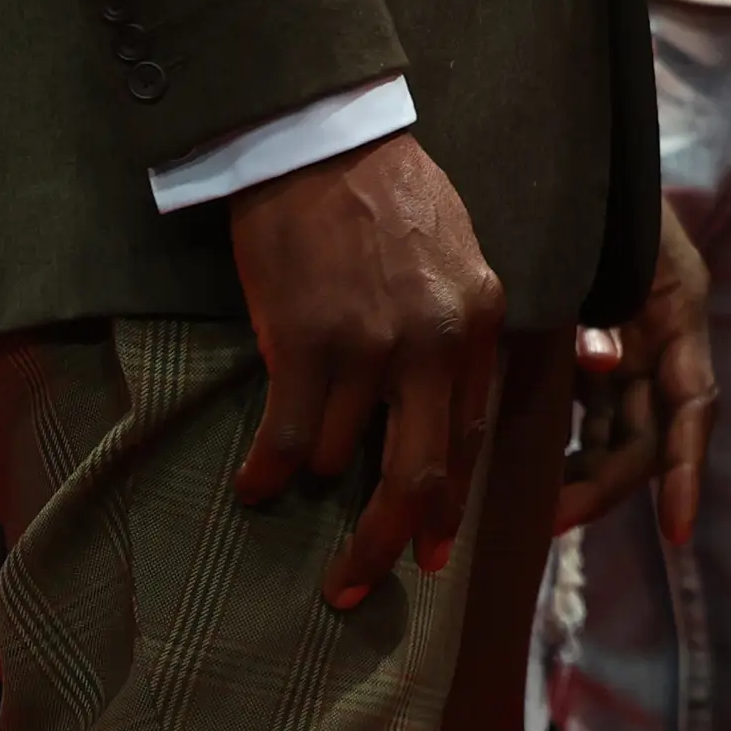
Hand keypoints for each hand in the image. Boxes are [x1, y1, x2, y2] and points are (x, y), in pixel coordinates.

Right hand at [228, 131, 502, 611]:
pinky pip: (290, 438)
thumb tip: (442, 417)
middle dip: (387, 545)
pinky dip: (267, 473)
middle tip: (357, 588)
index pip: (469, 438)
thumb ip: (456, 332)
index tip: (426, 554)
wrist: (324, 141)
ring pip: (341, 459)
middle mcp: (433, 341)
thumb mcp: (455, 256)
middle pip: (417, 475)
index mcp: (477, 320)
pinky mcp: (306, 340)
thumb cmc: (387, 196)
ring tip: (289, 482)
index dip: (445, 506)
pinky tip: (253, 485)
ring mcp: (370, 344)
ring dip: (312, 482)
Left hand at [551, 209, 714, 545]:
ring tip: (533, 511)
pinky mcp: (594, 348)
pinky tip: (523, 469)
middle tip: (550, 520)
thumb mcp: (605, 236)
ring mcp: (629, 345)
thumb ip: (601, 298)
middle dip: (606, 484)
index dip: (687, 469)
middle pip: (647, 434)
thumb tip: (602, 361)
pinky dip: (565, 443)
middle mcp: (661, 338)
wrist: (569, 147)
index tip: (677, 529)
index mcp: (678, 308)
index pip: (693, 405)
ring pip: (616, 432)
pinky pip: (587, 412)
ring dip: (584, 473)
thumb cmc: (593, 185)